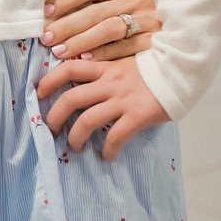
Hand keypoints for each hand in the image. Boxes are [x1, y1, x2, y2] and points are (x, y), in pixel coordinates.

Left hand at [40, 0, 159, 61]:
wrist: (168, 31)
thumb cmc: (128, 9)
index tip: (46, 11)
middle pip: (96, 11)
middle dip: (66, 26)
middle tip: (46, 37)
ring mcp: (149, 20)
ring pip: (108, 30)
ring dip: (80, 41)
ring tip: (59, 50)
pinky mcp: (153, 41)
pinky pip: (123, 48)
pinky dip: (102, 53)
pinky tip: (83, 58)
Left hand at [41, 56, 168, 160]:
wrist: (183, 72)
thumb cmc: (153, 71)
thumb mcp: (124, 64)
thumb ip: (105, 73)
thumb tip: (84, 86)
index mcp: (104, 68)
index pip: (69, 69)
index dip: (49, 80)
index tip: (38, 93)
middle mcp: (109, 83)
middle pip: (71, 98)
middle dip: (54, 116)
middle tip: (50, 129)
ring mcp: (123, 100)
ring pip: (88, 120)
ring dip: (75, 137)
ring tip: (73, 147)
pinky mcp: (138, 116)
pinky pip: (116, 136)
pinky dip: (107, 149)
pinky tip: (106, 156)